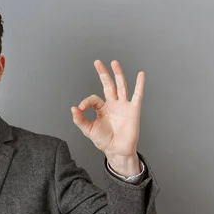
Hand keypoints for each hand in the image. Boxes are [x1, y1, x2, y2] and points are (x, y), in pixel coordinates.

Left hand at [71, 60, 143, 175]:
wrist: (117, 150)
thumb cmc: (104, 140)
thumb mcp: (88, 130)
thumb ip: (80, 119)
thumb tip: (73, 108)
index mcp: (102, 108)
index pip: (93, 98)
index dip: (86, 102)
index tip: (81, 108)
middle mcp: (113, 104)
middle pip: (108, 85)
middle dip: (103, 73)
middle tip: (97, 62)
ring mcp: (123, 106)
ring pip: (121, 86)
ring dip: (118, 74)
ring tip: (114, 63)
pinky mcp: (133, 110)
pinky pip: (137, 95)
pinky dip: (140, 84)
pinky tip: (140, 74)